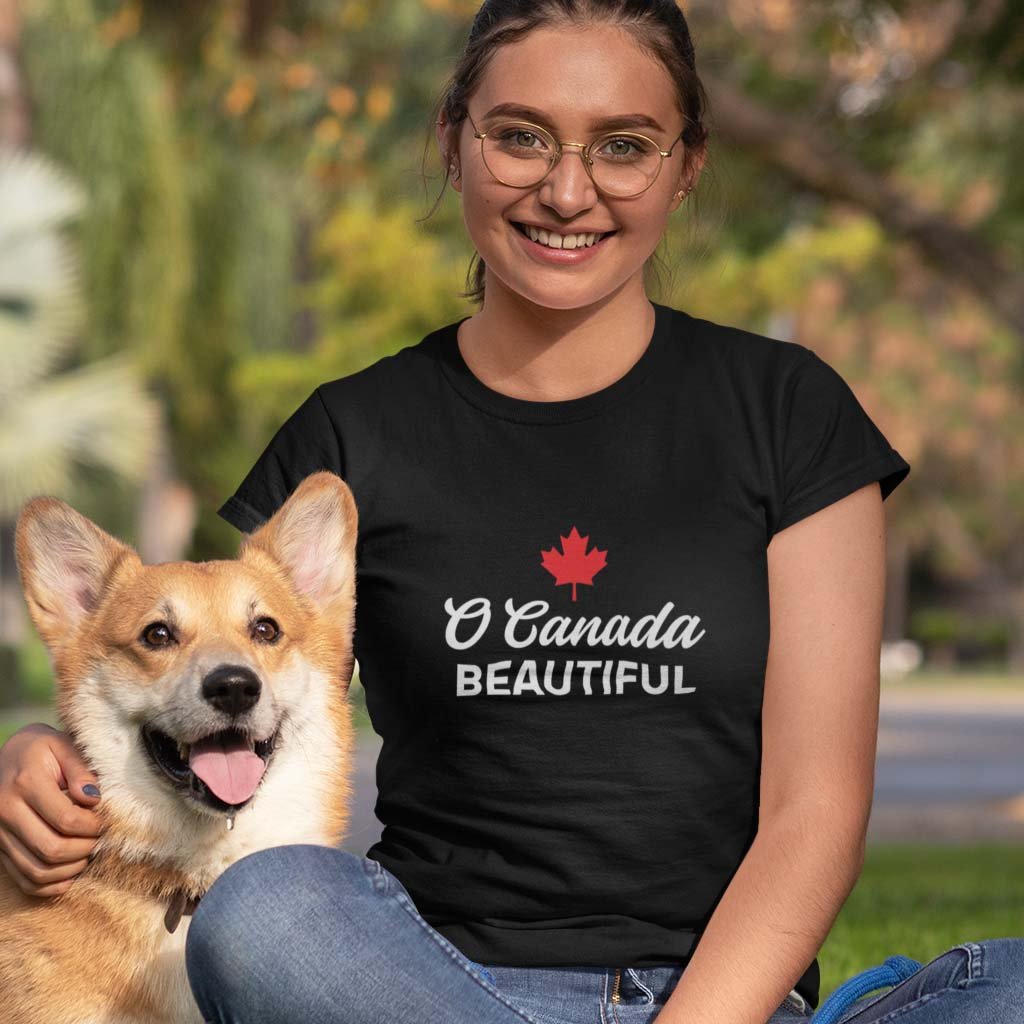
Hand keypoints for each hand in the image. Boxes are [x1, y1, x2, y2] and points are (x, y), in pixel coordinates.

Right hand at [0, 723, 103, 896]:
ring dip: (69, 870)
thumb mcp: (62, 745)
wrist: (6, 757)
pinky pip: (23, 879)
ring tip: (86, 854)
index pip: (66, 819)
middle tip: (98, 840)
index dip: (92, 826)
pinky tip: (69, 872)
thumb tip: (93, 798)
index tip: (103, 821)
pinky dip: (49, 885)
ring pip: (37, 871)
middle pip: (51, 849)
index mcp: (25, 783)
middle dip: (84, 850)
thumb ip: (81, 768)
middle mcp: (5, 811)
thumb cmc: (41, 750)